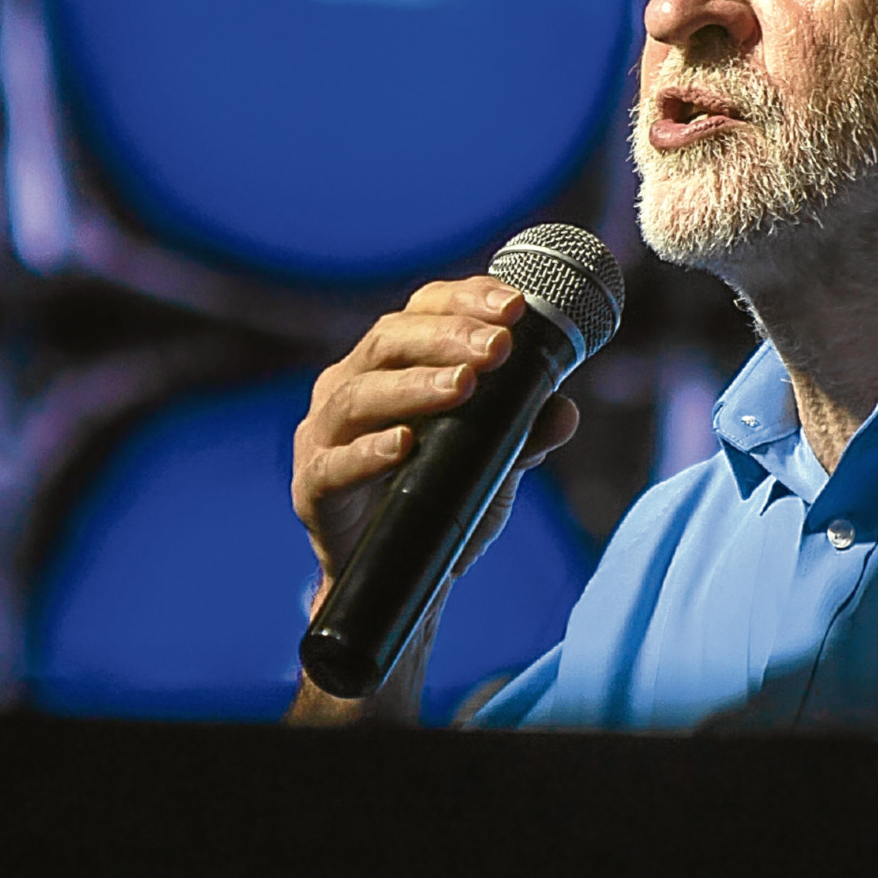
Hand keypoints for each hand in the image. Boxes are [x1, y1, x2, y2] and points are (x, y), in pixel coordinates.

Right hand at [286, 275, 581, 721]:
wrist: (403, 579)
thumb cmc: (440, 501)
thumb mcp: (492, 464)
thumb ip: (523, 434)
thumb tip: (564, 410)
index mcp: (389, 364)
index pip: (421, 310)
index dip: (464, 299)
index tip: (514, 306)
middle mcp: (349, 386)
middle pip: (389, 340)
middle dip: (447, 337)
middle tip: (498, 347)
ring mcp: (324, 435)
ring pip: (360, 394)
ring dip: (415, 385)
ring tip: (464, 386)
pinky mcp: (312, 487)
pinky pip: (335, 465)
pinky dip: (370, 452)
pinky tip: (404, 444)